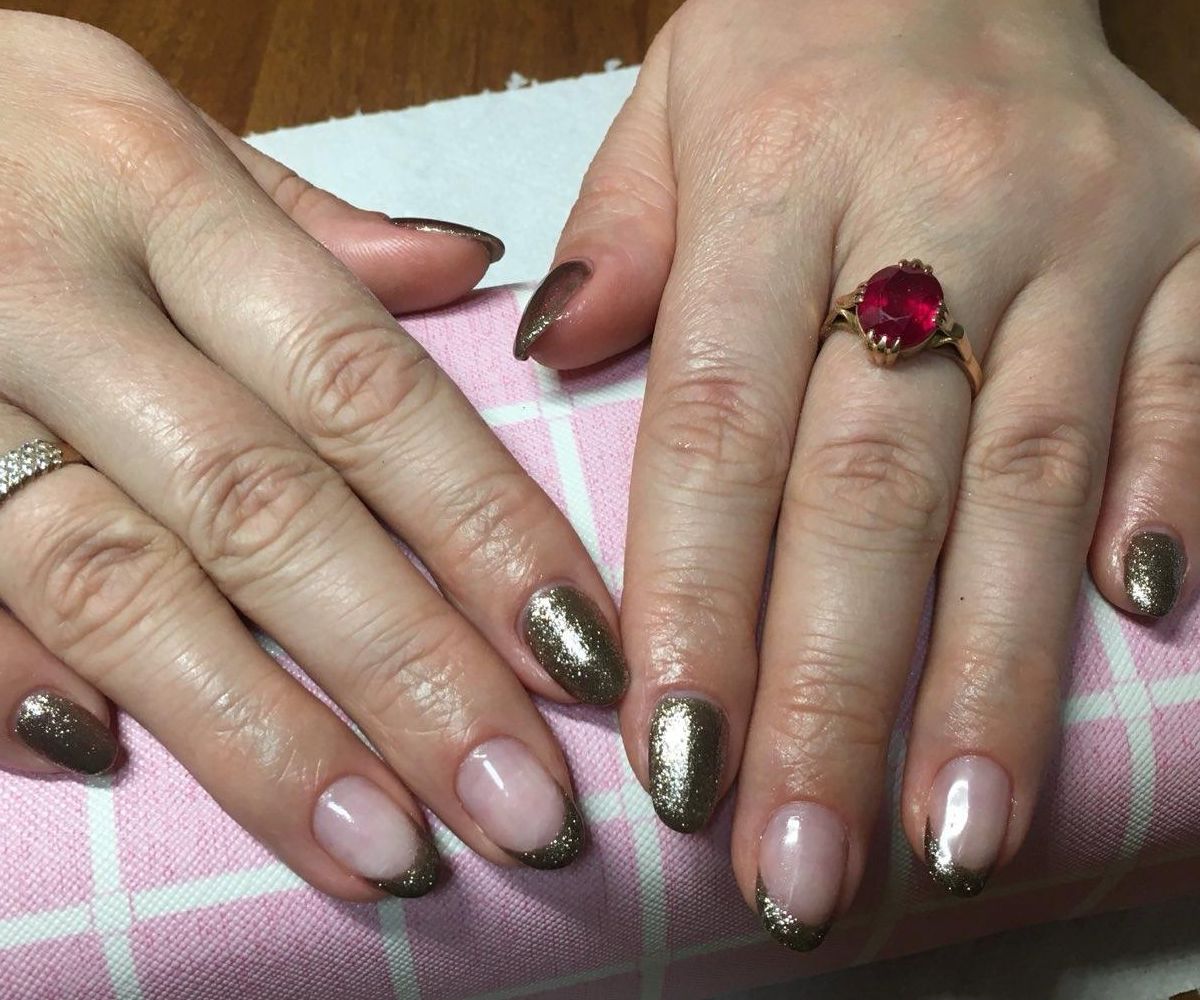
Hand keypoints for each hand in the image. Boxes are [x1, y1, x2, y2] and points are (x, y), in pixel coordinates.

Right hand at [0, 12, 627, 899]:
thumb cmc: (4, 140)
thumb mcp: (144, 130)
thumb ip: (304, 220)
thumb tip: (467, 268)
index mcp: (156, 190)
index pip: (366, 386)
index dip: (485, 530)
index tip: (584, 656)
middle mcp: (54, 296)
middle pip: (267, 510)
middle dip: (409, 675)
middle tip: (523, 808)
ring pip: (118, 585)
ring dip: (260, 737)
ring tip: (384, 852)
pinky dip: (17, 687)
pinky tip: (109, 775)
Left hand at [517, 0, 1198, 947]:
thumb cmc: (795, 48)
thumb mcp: (669, 107)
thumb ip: (613, 243)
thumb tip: (551, 358)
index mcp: (775, 175)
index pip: (718, 426)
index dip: (694, 604)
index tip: (672, 761)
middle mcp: (933, 207)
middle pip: (871, 487)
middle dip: (831, 695)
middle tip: (797, 866)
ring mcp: (1085, 228)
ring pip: (1030, 478)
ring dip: (990, 673)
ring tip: (951, 837)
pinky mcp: (1191, 242)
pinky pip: (1189, 386)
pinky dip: (1169, 506)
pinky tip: (1137, 633)